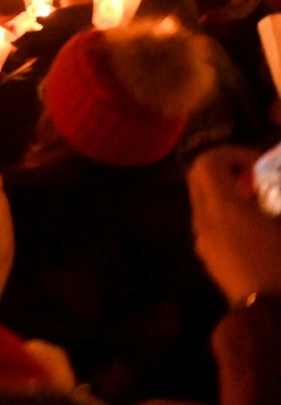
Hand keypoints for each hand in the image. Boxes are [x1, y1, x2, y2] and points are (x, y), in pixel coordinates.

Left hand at [189, 146, 280, 301]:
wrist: (273, 319)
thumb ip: (279, 197)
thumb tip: (274, 187)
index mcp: (224, 208)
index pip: (208, 161)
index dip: (234, 154)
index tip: (260, 167)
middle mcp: (204, 220)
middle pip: (199, 178)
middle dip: (227, 171)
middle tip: (258, 182)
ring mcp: (202, 241)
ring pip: (204, 202)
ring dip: (227, 194)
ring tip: (263, 208)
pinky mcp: (209, 259)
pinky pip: (209, 224)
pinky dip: (226, 215)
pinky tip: (257, 232)